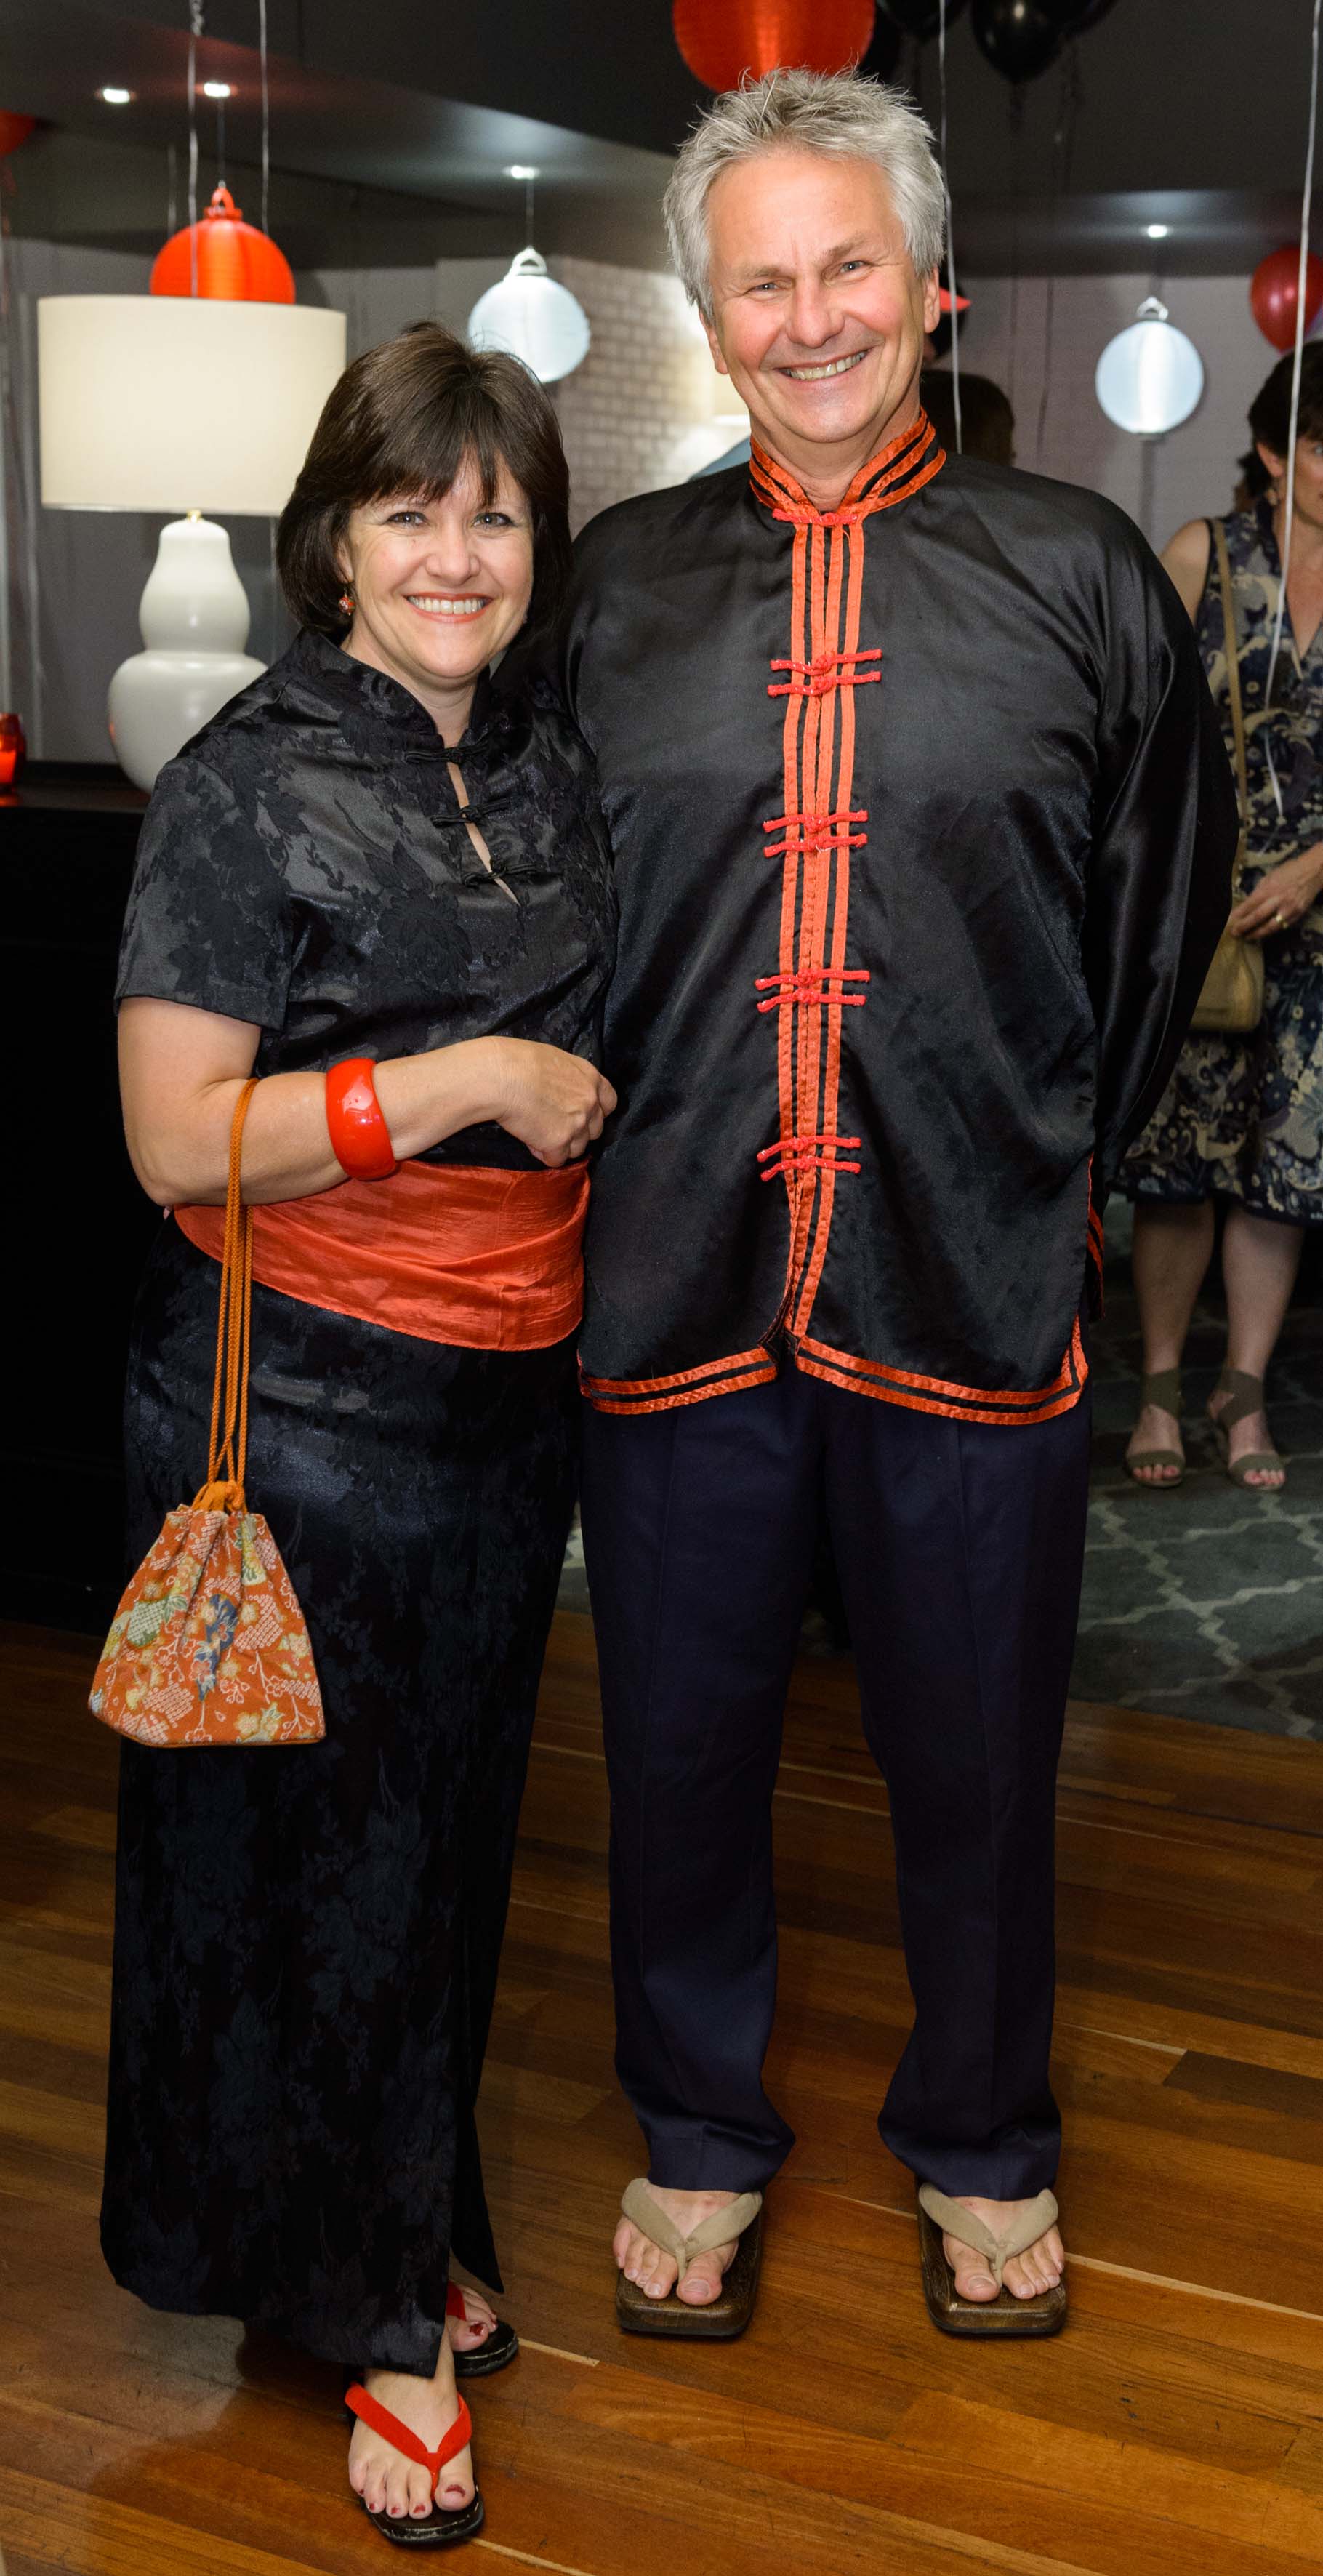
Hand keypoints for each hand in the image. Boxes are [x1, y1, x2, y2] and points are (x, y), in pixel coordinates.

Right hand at [488, 1039, 616, 1167]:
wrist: (501, 1076)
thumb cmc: (519, 1061)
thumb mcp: (555, 1060)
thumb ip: (569, 1079)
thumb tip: (563, 1089)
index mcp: (591, 1079)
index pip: (610, 1104)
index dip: (596, 1113)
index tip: (581, 1115)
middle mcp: (590, 1102)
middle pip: (595, 1130)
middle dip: (577, 1132)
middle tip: (553, 1125)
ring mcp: (577, 1124)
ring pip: (577, 1149)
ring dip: (560, 1145)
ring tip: (537, 1133)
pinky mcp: (558, 1142)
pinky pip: (556, 1160)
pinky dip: (544, 1154)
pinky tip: (530, 1141)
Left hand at [1228, 844, 1322, 940]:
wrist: (1314, 872)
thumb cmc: (1290, 871)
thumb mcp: (1271, 876)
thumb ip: (1260, 890)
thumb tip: (1248, 903)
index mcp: (1270, 888)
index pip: (1250, 904)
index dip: (1239, 914)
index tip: (1229, 921)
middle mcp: (1279, 899)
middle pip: (1258, 917)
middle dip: (1244, 926)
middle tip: (1234, 933)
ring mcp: (1289, 909)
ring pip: (1270, 927)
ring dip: (1257, 934)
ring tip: (1247, 937)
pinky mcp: (1297, 915)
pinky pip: (1281, 926)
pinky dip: (1271, 931)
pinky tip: (1263, 933)